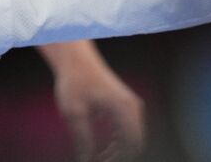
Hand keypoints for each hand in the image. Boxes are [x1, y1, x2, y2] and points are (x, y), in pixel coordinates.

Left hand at [47, 45, 145, 161]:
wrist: (77, 60)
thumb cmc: (75, 82)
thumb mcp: (74, 114)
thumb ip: (83, 140)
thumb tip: (87, 161)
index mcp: (124, 107)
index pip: (132, 143)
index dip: (119, 159)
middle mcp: (132, 106)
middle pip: (136, 142)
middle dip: (120, 157)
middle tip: (99, 161)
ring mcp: (131, 105)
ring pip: (134, 137)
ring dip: (120, 151)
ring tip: (100, 157)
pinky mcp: (125, 105)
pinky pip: (130, 129)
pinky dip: (120, 142)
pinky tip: (105, 148)